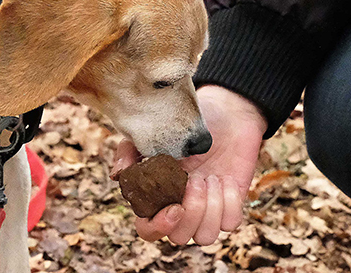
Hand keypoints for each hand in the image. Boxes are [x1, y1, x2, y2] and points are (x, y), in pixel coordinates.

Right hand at [111, 85, 266, 244]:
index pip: (148, 229)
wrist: (223, 112)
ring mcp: (207, 209)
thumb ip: (130, 150)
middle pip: (178, 237)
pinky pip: (230, 223)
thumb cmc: (183, 123)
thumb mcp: (153, 132)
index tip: (175, 207)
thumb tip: (119, 174)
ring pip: (205, 237)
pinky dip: (230, 202)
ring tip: (210, 177)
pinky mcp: (231, 204)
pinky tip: (225, 178)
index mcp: (157, 196)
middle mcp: (181, 207)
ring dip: (209, 209)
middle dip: (190, 211)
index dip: (158, 227)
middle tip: (195, 178)